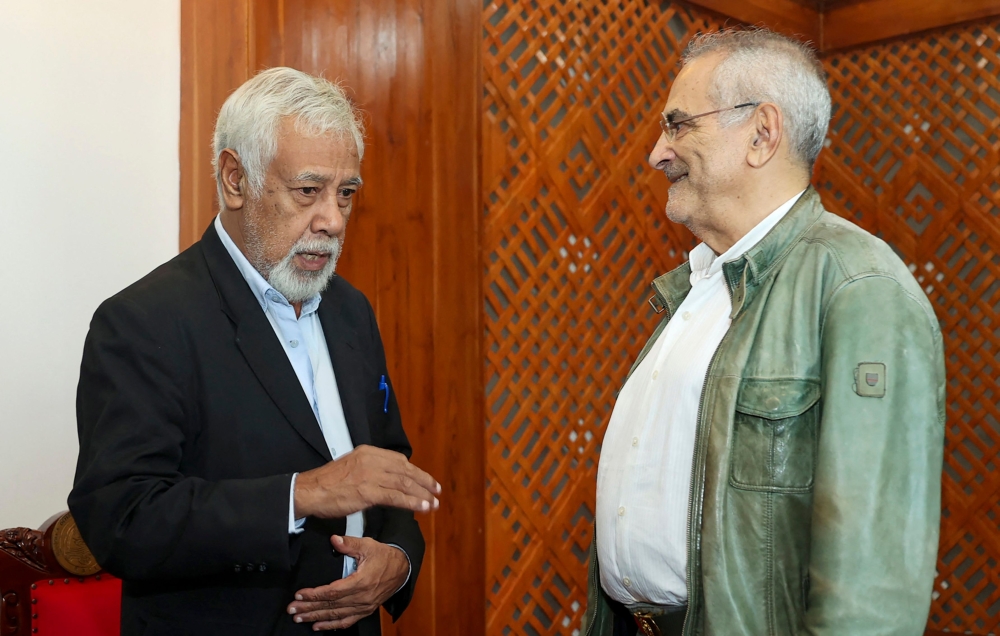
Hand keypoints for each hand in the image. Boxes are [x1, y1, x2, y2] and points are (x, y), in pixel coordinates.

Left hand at [287, 535, 409, 629]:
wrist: (402, 569)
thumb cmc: (384, 556)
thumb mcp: (368, 545)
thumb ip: (349, 543)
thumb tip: (334, 539)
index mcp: (361, 582)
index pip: (332, 592)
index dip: (314, 595)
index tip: (299, 595)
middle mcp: (361, 598)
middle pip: (331, 606)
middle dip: (309, 608)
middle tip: (292, 610)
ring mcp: (364, 607)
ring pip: (336, 616)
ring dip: (316, 618)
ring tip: (300, 619)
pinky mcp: (365, 611)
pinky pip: (347, 622)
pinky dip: (332, 626)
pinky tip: (318, 626)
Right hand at [294, 445, 439, 518]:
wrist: (309, 491)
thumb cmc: (328, 483)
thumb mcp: (352, 466)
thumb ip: (371, 469)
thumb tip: (390, 478)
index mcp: (368, 452)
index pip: (399, 460)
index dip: (416, 472)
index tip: (426, 481)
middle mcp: (371, 460)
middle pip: (406, 471)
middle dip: (424, 482)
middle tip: (437, 492)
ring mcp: (370, 475)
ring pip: (404, 484)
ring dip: (422, 495)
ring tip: (434, 504)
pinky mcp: (367, 492)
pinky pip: (396, 497)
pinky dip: (412, 503)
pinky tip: (422, 507)